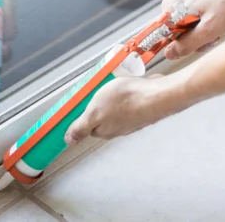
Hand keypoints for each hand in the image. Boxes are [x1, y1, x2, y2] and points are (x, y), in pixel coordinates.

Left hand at [64, 75, 186, 144]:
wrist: (157, 95)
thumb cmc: (125, 101)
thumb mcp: (94, 112)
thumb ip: (80, 127)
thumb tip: (68, 141)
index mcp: (103, 131)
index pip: (88, 124)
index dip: (85, 111)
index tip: (84, 99)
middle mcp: (118, 128)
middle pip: (102, 116)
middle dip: (100, 102)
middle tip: (99, 87)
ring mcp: (132, 119)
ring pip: (116, 108)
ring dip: (114, 96)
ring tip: (115, 84)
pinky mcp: (142, 108)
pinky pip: (129, 101)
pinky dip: (127, 93)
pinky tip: (129, 85)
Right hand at [161, 0, 224, 60]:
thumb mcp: (209, 29)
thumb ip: (187, 44)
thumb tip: (169, 55)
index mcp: (171, 3)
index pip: (165, 35)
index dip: (183, 43)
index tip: (200, 42)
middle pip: (177, 32)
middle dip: (196, 38)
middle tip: (214, 35)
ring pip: (188, 27)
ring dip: (203, 33)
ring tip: (219, 28)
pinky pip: (194, 19)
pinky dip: (207, 24)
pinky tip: (219, 21)